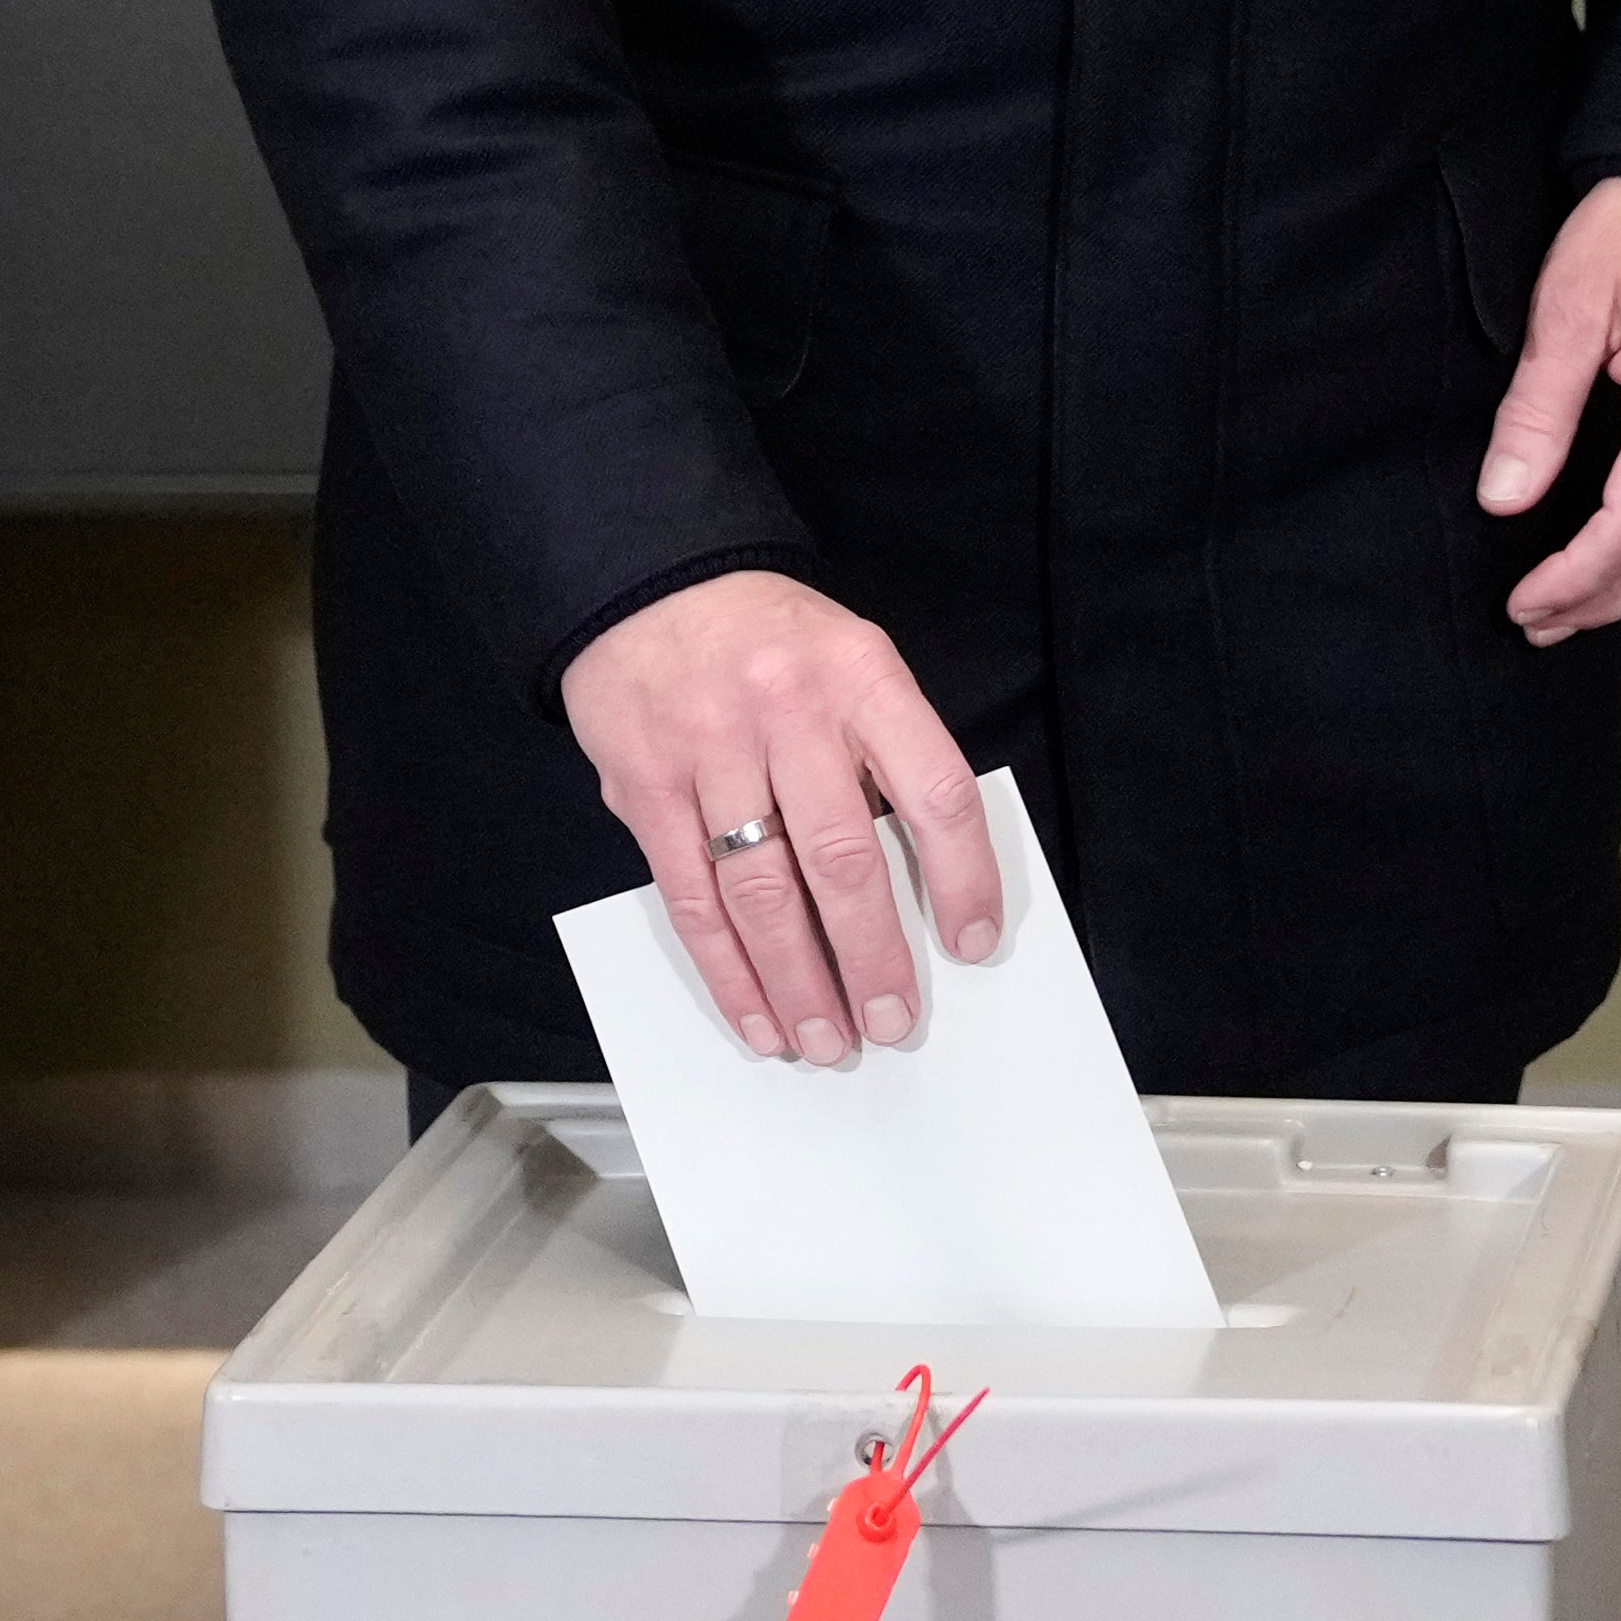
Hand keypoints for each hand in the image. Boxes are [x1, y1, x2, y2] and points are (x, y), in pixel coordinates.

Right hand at [558, 572, 1002, 1064]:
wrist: (651, 580)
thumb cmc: (772, 640)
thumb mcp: (854, 659)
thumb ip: (889, 753)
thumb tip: (929, 883)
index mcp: (861, 676)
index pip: (935, 792)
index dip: (964, 879)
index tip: (974, 944)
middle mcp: (788, 710)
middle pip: (843, 858)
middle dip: (873, 956)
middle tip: (892, 1021)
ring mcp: (710, 749)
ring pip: (761, 892)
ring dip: (798, 983)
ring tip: (827, 1040)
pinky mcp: (646, 787)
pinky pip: (692, 898)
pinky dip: (728, 971)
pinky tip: (758, 1015)